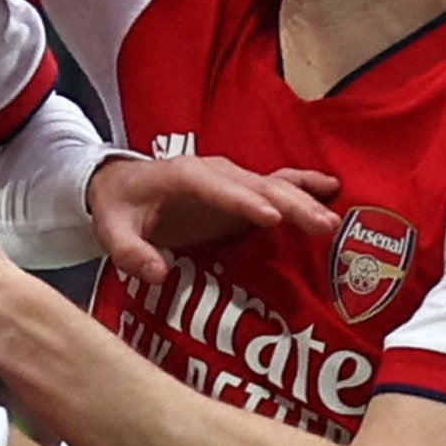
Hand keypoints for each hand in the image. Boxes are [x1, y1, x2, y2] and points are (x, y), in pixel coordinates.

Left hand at [88, 155, 339, 285]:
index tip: (272, 219)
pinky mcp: (240, 193)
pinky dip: (304, 186)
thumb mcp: (112, 231)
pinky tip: (333, 189)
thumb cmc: (118, 207)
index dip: (245, 203)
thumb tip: (157, 273)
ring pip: (274, 185)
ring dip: (305, 201)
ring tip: (333, 221)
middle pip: (258, 186)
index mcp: (184, 176)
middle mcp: (215, 173)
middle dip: (292, 204)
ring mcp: (231, 180)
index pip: (218, 189)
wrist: (119, 184)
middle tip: (323, 226)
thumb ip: (131, 252)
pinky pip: (276, 185)